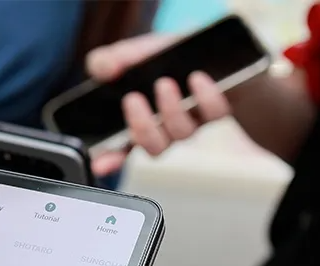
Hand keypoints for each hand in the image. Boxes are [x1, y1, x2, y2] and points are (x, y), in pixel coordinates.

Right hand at [85, 33, 231, 175]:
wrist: (212, 48)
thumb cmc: (169, 57)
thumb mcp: (136, 53)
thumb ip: (113, 59)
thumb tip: (104, 67)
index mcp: (141, 120)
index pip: (121, 148)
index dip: (110, 159)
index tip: (101, 164)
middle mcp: (167, 128)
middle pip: (154, 147)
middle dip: (141, 127)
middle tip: (132, 100)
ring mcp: (193, 121)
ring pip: (182, 133)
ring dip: (170, 111)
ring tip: (164, 84)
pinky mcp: (218, 109)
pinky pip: (214, 113)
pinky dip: (206, 96)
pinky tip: (197, 79)